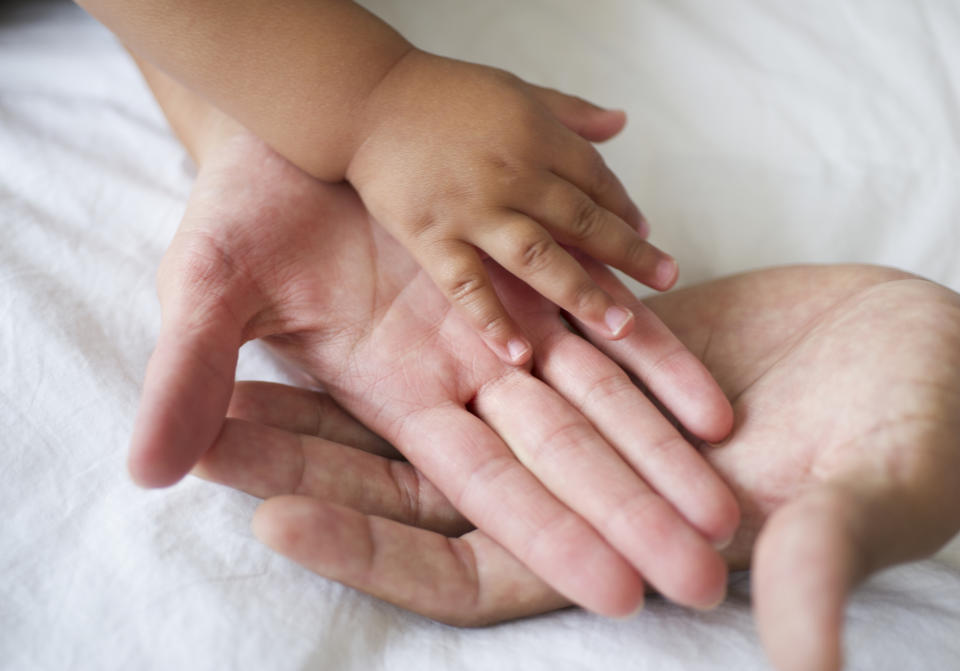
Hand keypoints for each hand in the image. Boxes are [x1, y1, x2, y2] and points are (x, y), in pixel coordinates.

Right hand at [129, 128, 736, 614]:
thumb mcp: (210, 287)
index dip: (545, 531)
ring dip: (665, 450)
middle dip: (631, 512)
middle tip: (702, 575)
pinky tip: (716, 404)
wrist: (298, 133)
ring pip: (601, 398)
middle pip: (562, 455)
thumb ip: (192, 373)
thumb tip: (149, 468)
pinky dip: (661, 357)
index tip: (611, 589)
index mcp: (399, 393)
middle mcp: (466, 372)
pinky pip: (610, 319)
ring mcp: (510, 324)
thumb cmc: (246, 209)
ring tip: (730, 508)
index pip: (482, 481)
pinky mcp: (536, 272)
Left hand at [200, 265, 959, 670]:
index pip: (460, 567)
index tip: (275, 522)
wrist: (928, 366)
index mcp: (605, 548)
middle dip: (316, 464)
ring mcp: (568, 413)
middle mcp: (569, 484)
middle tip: (211, 435)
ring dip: (343, 387)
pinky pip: (476, 339)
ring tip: (245, 356)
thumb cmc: (915, 449)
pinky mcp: (581, 353)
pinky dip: (418, 320)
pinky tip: (352, 288)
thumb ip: (814, 571)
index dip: (372, 553)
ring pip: (430, 405)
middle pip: (415, 484)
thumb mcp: (858, 507)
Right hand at [348, 50, 675, 363]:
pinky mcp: (431, 236)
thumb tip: (622, 123)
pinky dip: (493, 322)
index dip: (625, 209)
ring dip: (582, 293)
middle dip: (629, 253)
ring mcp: (471, 209)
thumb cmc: (443, 94)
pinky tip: (520, 355)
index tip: (646, 234)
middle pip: (583, 220)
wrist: (366, 100)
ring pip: (538, 257)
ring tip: (620, 326)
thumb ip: (570, 112)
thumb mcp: (515, 90)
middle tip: (666, 280)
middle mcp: (512, 174)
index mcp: (536, 135)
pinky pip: (467, 287)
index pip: (596, 180)